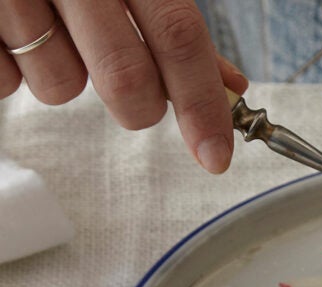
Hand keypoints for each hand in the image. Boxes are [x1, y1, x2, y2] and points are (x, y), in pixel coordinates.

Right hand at [0, 0, 247, 172]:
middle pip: (126, 78)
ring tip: (47, 30)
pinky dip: (12, 69)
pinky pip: (6, 83)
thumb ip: (172, 29)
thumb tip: (231, 88)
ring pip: (60, 87)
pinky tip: (8, 29)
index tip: (216, 155)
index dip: (202, 103)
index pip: (178, 36)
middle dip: (138, 107)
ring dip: (62, 75)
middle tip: (129, 91)